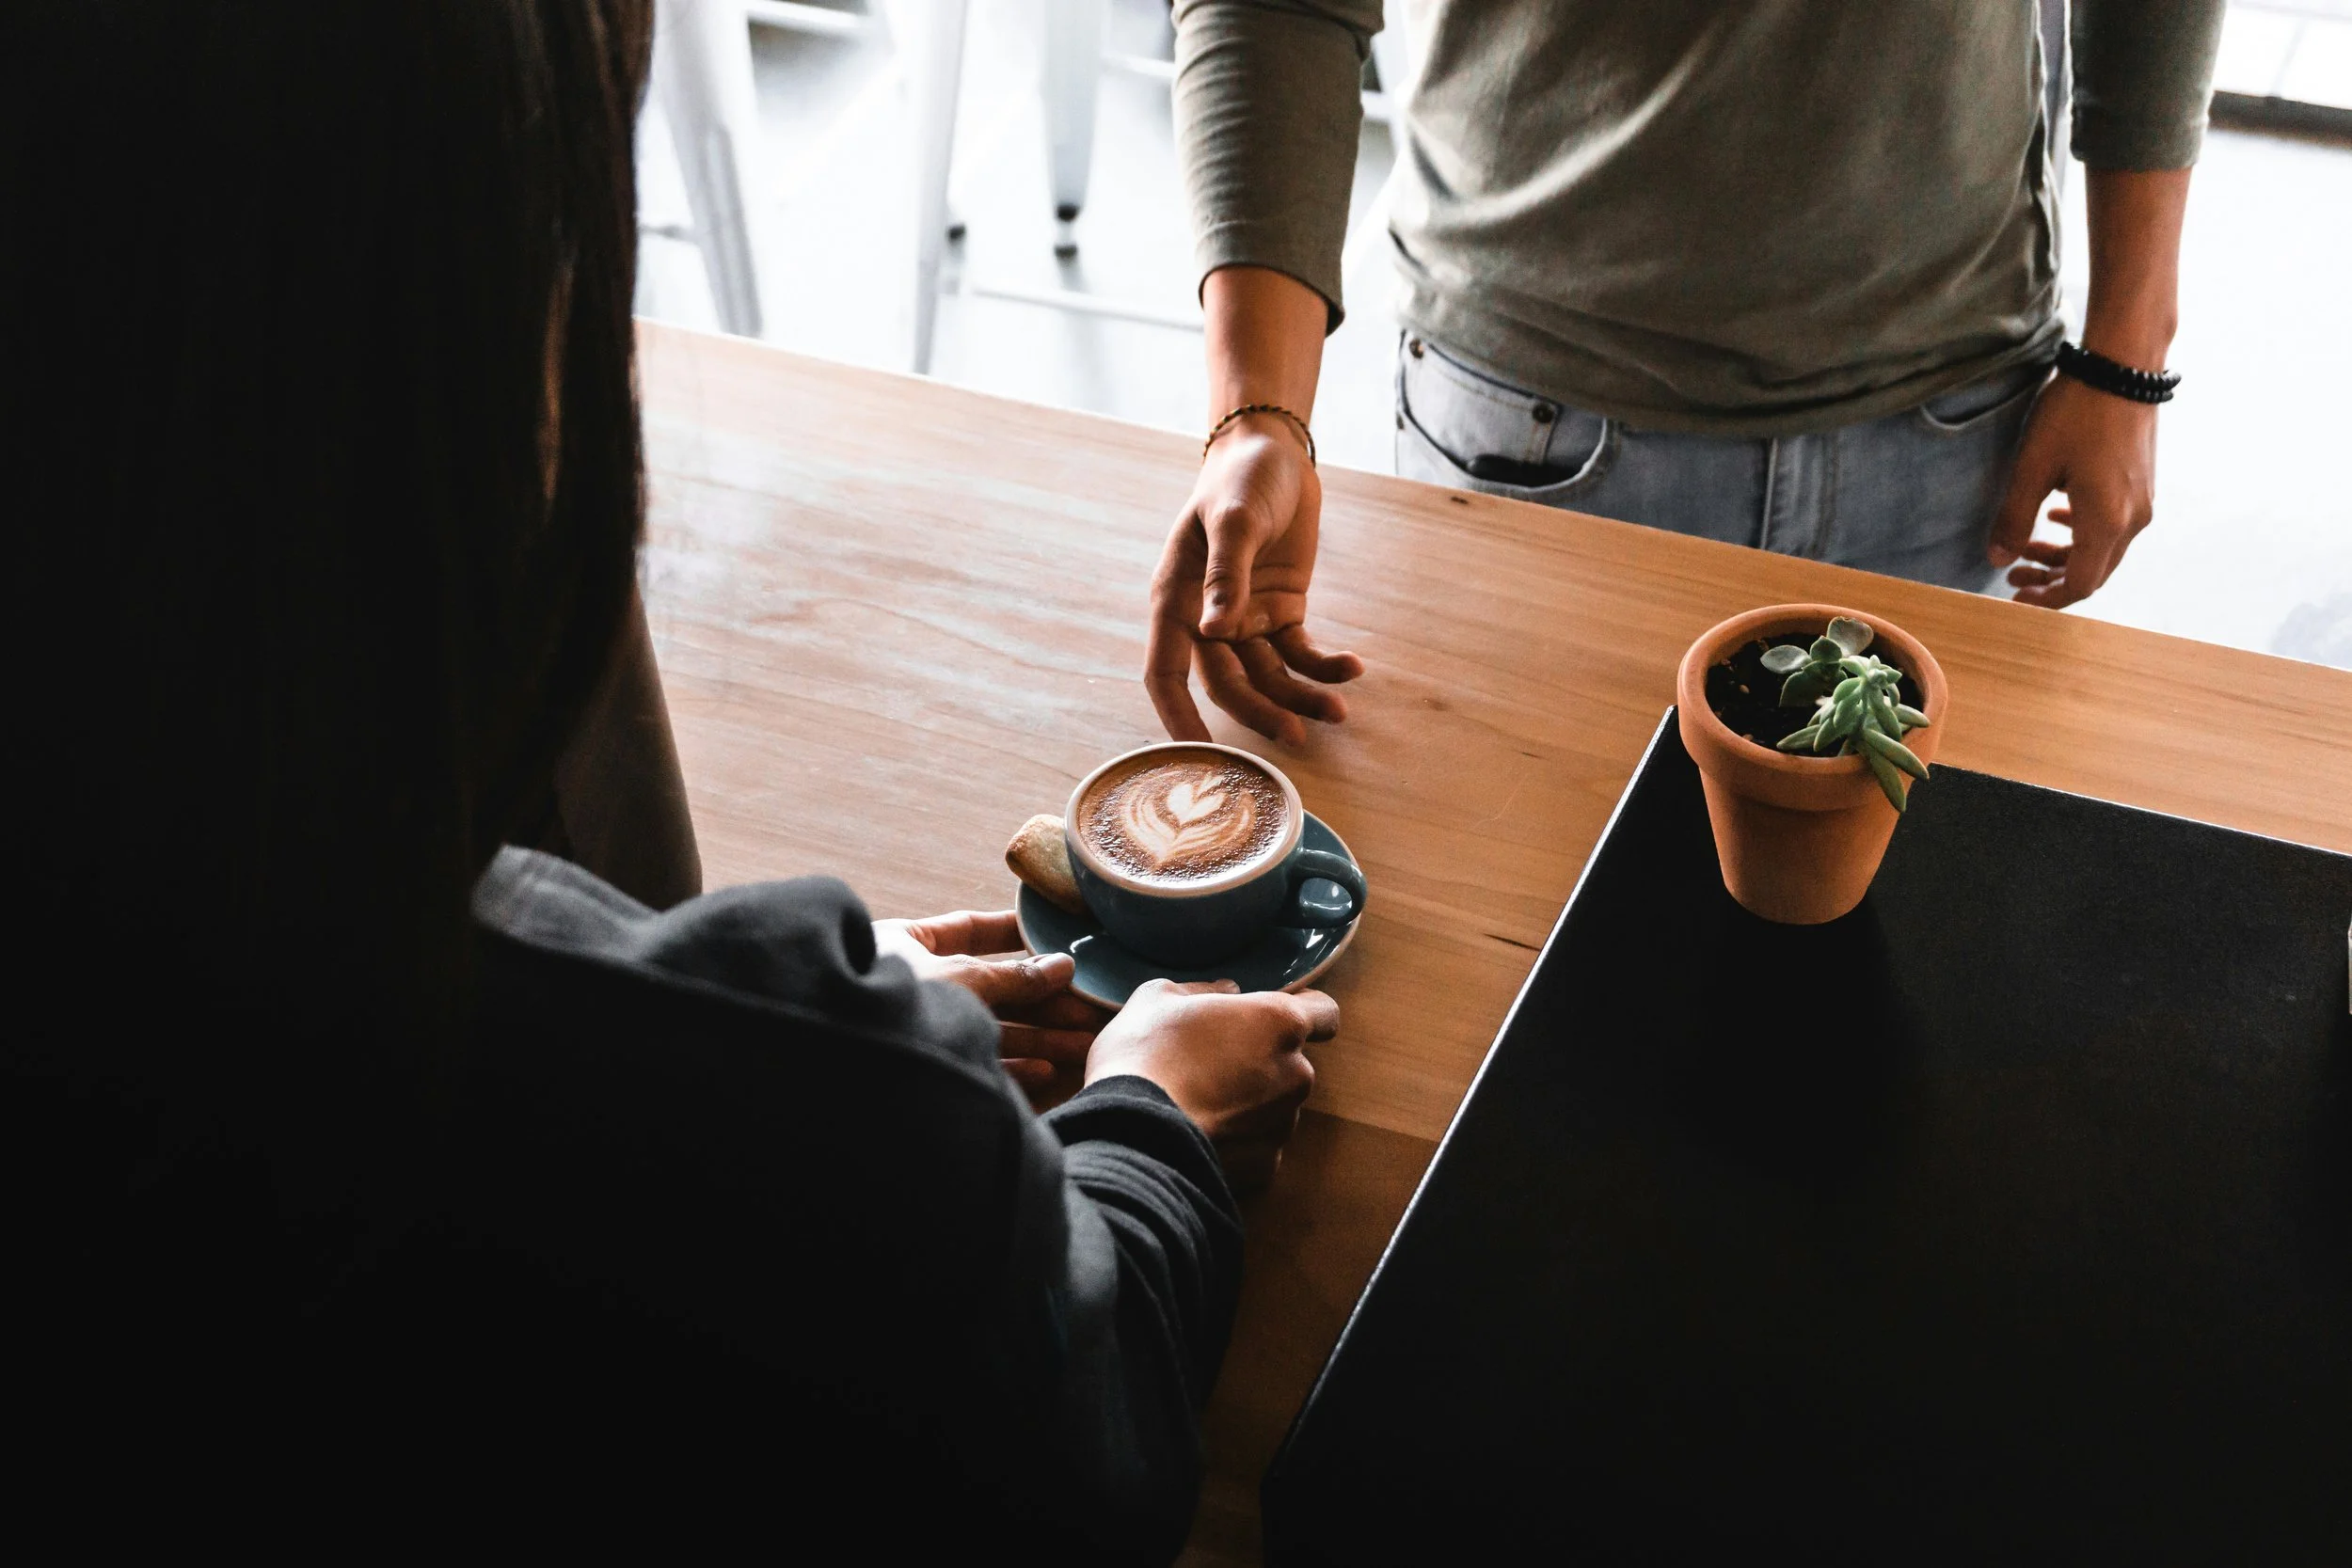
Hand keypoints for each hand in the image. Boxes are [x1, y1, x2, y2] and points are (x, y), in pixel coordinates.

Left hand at [873, 911, 1109, 1109]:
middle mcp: (909, 987)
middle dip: (1041, 1000)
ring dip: (1038, 1037)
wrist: (837, 1073)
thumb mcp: (961, 978)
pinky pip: (974, 1066)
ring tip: (1083, 1043)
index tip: (1054, 936)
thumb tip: (1063, 965)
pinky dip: (1012, 1068)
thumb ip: (1013, 976)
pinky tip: (1048, 1072)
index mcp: (902, 947)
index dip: (1012, 933)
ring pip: (987, 1030)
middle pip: (988, 988)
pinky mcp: (923, 1075)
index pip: (966, 932)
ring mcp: (916, 1032)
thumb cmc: (892, 1001)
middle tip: (1087, 1008)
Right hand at [1085, 978, 1337, 1194]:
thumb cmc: (1143, 1057)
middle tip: (1212, 1062)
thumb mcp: (1158, 999)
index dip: (1304, 1011)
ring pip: (1277, 1106)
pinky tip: (1200, 1133)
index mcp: (1279, 1022)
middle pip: (1293, 1062)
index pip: (1325, 1012)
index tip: (1272, 1019)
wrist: (1128, 1139)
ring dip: (1251, 1101)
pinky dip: (1238, 1140)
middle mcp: (1296, 1074)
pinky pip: (1259, 1145)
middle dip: (1263, 1060)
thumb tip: (1229, 991)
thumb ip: (1204, 990)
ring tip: (1199, 1102)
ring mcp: (1283, 1125)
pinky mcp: (1266, 1167)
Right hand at [1146, 424, 1363, 744]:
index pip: (1165, 672)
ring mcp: (1245, 620)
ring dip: (1300, 697)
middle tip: (1295, 737)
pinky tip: (1352, 668)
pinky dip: (1324, 666)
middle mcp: (1206, 620)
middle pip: (1228, 684)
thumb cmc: (1239, 481)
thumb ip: (1226, 574)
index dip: (1176, 716)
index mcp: (1176, 600)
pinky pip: (1301, 653)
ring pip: (1268, 677)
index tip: (1196, 753)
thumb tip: (1216, 629)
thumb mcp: (1233, 519)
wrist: (1274, 454)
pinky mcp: (1282, 613)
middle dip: (1260, 713)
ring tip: (1338, 711)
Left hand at [1985, 373, 2159, 608]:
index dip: (2046, 599)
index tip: (2014, 597)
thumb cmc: (2075, 414)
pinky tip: (2056, 513)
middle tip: (2013, 574)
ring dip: (2064, 553)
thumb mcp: (2032, 468)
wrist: (2123, 366)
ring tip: (2026, 545)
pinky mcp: (2142, 482)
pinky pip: (2113, 522)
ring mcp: (2142, 500)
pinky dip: (2081, 530)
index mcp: (2107, 522)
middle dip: (2051, 579)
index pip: (2079, 584)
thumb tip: (1997, 560)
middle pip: (2093, 571)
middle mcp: (2133, 518)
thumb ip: (2013, 518)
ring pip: (2103, 547)